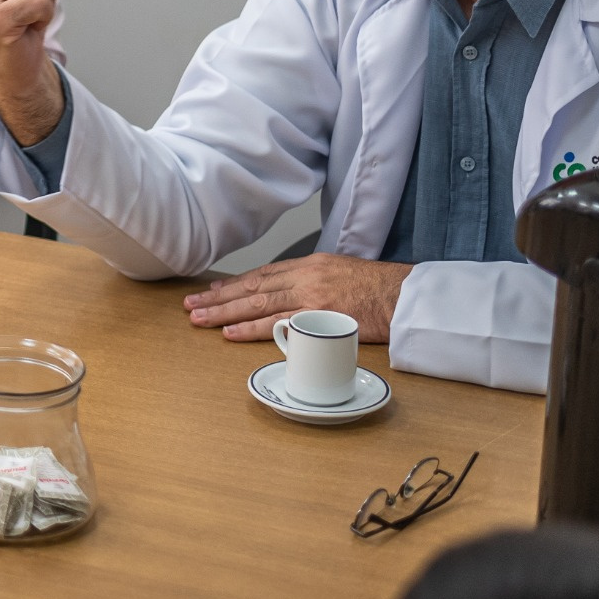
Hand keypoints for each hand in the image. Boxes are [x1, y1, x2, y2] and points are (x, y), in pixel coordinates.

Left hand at [183, 253, 408, 342]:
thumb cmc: (380, 288)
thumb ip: (316, 280)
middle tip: (192, 306)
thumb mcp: (342, 272)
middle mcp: (304, 276)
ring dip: (225, 312)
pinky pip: (277, 324)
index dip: (234, 283)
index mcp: (309, 264)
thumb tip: (295, 293)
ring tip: (200, 319)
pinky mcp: (318, 317)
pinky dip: (251, 329)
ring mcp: (309, 296)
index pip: (263, 274)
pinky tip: (231, 333)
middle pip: (252, 287)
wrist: (407, 296)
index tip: (213, 290)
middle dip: (219, 297)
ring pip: (257, 304)